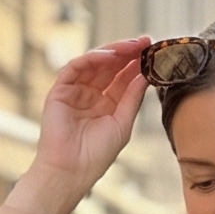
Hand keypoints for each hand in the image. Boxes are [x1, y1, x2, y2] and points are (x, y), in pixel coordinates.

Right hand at [31, 38, 148, 195]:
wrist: (71, 171)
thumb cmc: (96, 155)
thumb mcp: (122, 124)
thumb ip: (132, 98)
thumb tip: (146, 75)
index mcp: (107, 105)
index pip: (123, 78)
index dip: (137, 64)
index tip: (153, 52)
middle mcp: (91, 95)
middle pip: (110, 66)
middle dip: (128, 53)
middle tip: (145, 42)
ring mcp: (75, 91)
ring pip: (95, 63)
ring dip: (114, 51)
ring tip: (132, 46)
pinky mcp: (60, 90)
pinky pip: (76, 67)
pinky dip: (92, 58)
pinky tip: (110, 56)